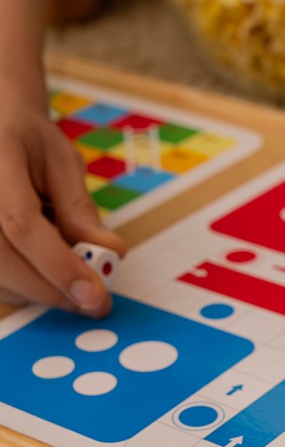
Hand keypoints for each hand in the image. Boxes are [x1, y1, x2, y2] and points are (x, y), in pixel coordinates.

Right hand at [0, 101, 126, 315]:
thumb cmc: (27, 143)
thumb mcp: (61, 163)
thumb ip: (80, 208)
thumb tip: (111, 252)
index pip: (22, 225)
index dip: (59, 264)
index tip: (94, 293)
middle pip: (3, 261)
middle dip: (54, 290)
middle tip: (95, 304)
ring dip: (41, 293)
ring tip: (75, 281)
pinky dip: (24, 287)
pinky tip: (47, 273)